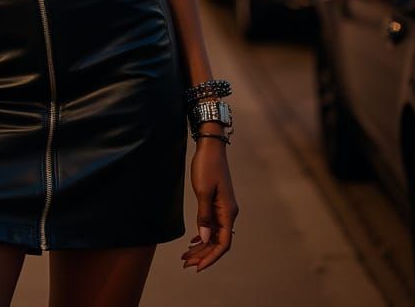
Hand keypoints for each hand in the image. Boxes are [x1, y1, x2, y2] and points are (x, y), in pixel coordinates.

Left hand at [181, 136, 237, 272]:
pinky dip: (202, 234)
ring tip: (186, 255)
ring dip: (201, 246)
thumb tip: (204, 238)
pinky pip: (211, 225)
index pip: (223, 244)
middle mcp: (228, 213)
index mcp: (228, 212)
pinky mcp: (217, 203)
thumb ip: (204, 216)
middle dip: (203, 255)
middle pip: (218, 242)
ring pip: (214, 234)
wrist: (210, 148)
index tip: (198, 267)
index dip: (211, 257)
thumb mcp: (202, 191)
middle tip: (186, 263)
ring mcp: (223, 208)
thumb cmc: (207, 167)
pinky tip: (193, 241)